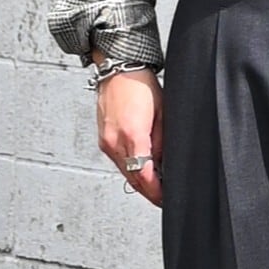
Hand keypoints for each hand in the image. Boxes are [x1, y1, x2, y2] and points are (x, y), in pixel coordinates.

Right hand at [95, 66, 163, 206]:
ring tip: (155, 184)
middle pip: (132, 179)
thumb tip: (164, 166)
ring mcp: (106, 142)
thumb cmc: (142, 86)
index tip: (165, 199)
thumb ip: (162, 143)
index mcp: (132, 136)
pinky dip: (129, 168)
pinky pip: (118, 161)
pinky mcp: (103, 139)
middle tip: (163, 197)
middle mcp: (115, 142)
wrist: (118, 69)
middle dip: (149, 191)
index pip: (144, 177)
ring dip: (139, 181)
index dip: (156, 192)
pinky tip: (141, 168)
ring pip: (124, 172)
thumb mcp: (162, 114)